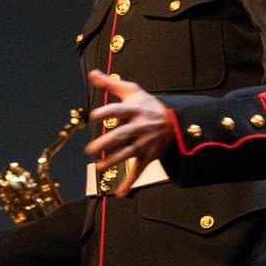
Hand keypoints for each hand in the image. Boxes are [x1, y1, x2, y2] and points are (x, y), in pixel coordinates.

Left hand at [84, 69, 172, 197]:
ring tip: (98, 168)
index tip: (93, 116)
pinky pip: (139, 170)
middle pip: (122, 135)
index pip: (119, 110)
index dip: (106, 112)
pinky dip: (130, 182)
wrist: (175, 121)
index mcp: (135, 109)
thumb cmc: (148, 104)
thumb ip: (110, 84)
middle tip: (89, 149)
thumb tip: (92, 73)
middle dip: (106, 142)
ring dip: (113, 162)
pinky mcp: (149, 155)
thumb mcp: (132, 91)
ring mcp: (145, 142)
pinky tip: (119, 192)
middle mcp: (140, 126)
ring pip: (128, 153)